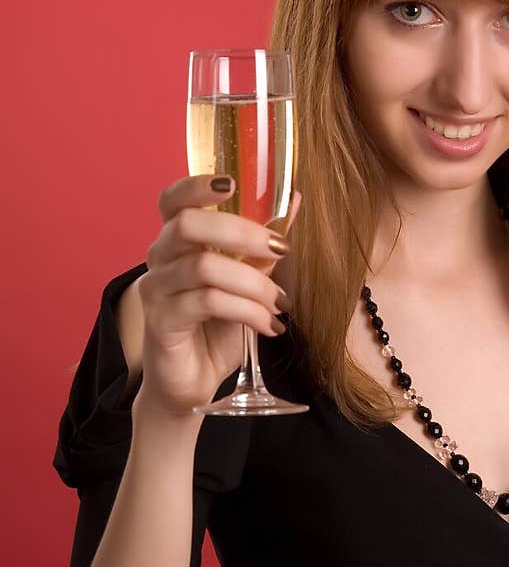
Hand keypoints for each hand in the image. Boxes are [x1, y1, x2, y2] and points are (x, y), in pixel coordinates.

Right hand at [135, 175, 302, 416]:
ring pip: (203, 267)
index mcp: (178, 243)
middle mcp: (160, 260)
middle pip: (187, 225)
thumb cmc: (216, 329)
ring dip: (253, 283)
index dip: (197, 185)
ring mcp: (157, 290)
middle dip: (241, 232)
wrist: (193, 384)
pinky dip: (246, 311)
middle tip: (281, 249)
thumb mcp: (247, 284)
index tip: (233, 183)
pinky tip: (269, 326)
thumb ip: (263, 248)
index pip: (173, 200)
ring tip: (280, 303)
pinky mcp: (161, 322)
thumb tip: (294, 202)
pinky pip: (205, 303)